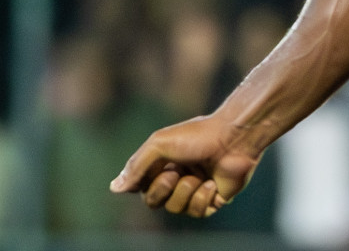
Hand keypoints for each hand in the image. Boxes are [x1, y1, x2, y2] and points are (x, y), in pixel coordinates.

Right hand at [109, 114, 261, 217]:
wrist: (233, 138)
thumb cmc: (197, 136)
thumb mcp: (159, 144)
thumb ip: (136, 166)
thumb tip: (114, 188)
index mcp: (161, 163)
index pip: (139, 186)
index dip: (140, 184)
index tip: (151, 171)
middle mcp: (175, 177)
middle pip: (153, 201)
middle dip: (162, 189)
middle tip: (175, 173)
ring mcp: (193, 189)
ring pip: (175, 208)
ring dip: (184, 192)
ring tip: (198, 176)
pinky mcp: (211, 200)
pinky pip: (197, 212)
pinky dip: (202, 198)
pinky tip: (211, 184)